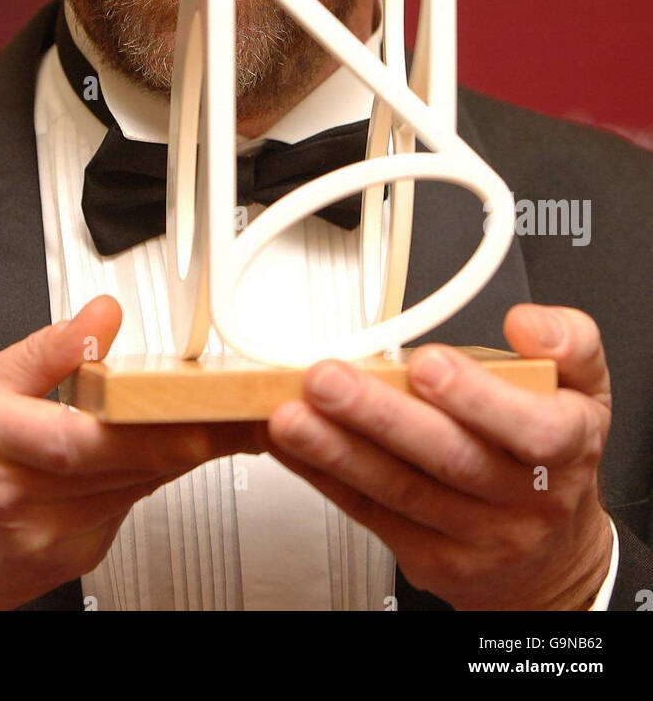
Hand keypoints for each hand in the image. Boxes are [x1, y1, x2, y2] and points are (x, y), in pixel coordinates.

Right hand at [0, 296, 260, 609]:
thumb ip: (45, 351)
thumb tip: (99, 317)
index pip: (84, 438)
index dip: (150, 424)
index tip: (199, 405)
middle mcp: (29, 499)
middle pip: (130, 463)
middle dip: (197, 429)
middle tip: (249, 400)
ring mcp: (56, 536)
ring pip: (141, 484)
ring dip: (188, 448)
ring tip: (232, 412)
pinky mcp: (78, 555)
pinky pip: (131, 503)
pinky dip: (155, 470)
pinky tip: (172, 444)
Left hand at [261, 304, 613, 610]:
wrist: (552, 557)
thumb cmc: (557, 456)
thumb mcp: (587, 388)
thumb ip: (568, 342)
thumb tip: (527, 323)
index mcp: (564, 448)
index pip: (531, 429)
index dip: (477, 397)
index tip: (426, 364)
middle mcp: (521, 498)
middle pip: (449, 459)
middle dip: (380, 415)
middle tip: (327, 378)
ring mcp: (473, 535)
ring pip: (400, 490)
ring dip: (337, 448)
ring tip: (291, 412)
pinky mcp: (428, 556)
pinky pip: (369, 512)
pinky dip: (323, 475)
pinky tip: (292, 443)